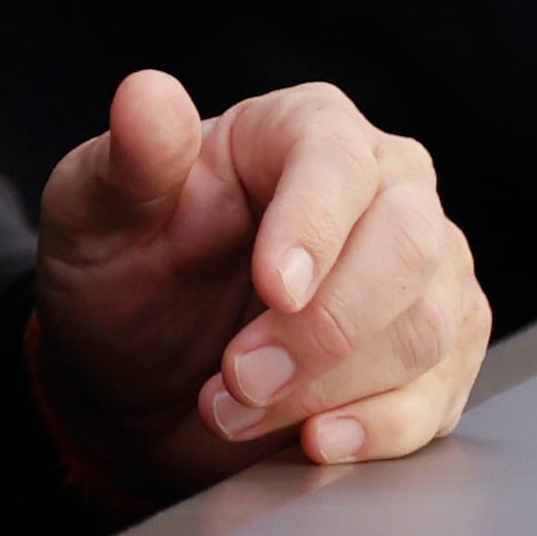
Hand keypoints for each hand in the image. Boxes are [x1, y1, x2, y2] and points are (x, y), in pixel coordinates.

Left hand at [33, 72, 485, 486]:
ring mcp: (424, 273)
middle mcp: (384, 187)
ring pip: (425, 329)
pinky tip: (316, 440)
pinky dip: (378, 430)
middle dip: (323, 329)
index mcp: (303, 129)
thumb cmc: (130, 270)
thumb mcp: (97, 212)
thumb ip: (128, 159)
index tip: (274, 291)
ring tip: (236, 409)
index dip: (314, 226)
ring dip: (330, 388)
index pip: (336, 160)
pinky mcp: (439, 354)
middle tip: (238, 377)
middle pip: (406, 247)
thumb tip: (144, 95)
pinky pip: (438, 396)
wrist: (146, 372)